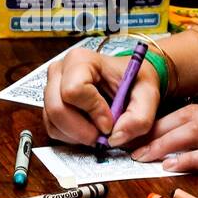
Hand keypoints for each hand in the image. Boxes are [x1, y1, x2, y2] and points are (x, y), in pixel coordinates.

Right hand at [42, 47, 160, 148]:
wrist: (129, 80)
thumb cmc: (135, 81)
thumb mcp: (147, 94)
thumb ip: (139, 117)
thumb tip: (116, 137)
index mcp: (80, 60)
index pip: (74, 90)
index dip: (93, 111)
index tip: (110, 122)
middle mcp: (59, 71)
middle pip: (57, 109)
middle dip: (82, 131)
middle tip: (103, 136)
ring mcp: (51, 88)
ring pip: (53, 122)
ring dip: (77, 136)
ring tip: (98, 131)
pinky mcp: (50, 105)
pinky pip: (52, 128)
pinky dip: (71, 137)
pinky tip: (88, 130)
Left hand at [129, 99, 197, 174]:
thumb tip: (187, 140)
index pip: (176, 113)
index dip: (149, 123)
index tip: (126, 132)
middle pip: (175, 121)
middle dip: (145, 132)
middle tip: (119, 145)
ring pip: (189, 134)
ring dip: (160, 144)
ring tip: (137, 156)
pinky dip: (192, 159)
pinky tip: (174, 166)